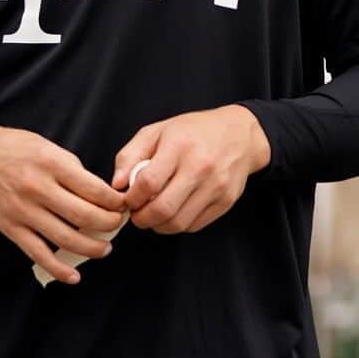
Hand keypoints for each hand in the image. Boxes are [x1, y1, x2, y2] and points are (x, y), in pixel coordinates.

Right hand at [0, 125, 126, 284]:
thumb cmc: (19, 150)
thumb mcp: (50, 148)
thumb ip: (74, 171)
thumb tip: (102, 196)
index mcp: (52, 164)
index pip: (94, 190)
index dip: (115, 202)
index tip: (123, 206)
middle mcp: (38, 188)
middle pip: (85, 216)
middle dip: (109, 225)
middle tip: (117, 225)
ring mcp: (24, 211)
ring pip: (66, 238)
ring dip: (92, 248)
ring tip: (104, 248)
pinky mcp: (11, 228)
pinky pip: (38, 254)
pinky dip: (58, 268)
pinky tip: (73, 276)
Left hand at [112, 106, 270, 234]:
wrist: (240, 135)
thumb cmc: (194, 131)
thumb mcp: (157, 131)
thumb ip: (131, 155)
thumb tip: (118, 185)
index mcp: (180, 146)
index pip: (148, 183)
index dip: (132, 198)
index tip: (128, 199)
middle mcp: (200, 167)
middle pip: (163, 209)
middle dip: (142, 218)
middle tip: (138, 214)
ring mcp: (216, 186)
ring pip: (178, 223)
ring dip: (159, 225)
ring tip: (154, 213)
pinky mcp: (226, 202)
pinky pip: (194, 226)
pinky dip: (178, 224)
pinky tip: (174, 211)